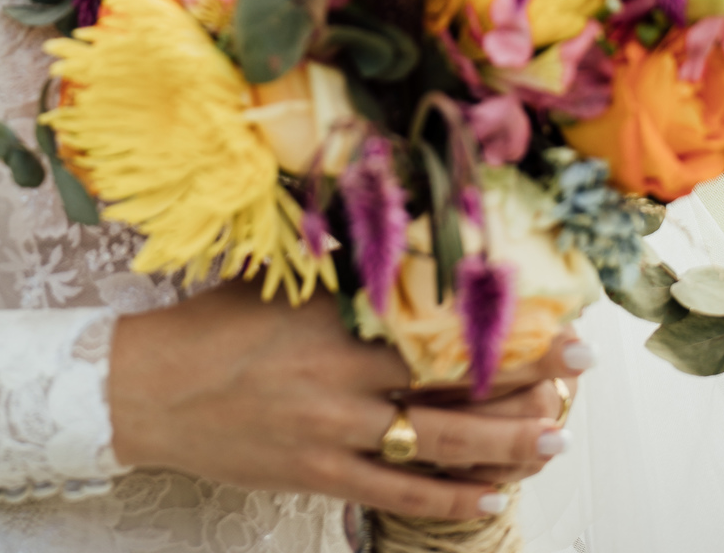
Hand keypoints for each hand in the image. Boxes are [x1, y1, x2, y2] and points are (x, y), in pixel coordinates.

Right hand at [108, 284, 586, 519]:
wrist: (148, 390)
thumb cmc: (209, 325)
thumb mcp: (275, 278)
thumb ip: (333, 263)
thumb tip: (381, 224)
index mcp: (335, 315)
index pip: (433, 319)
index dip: (495, 320)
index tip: (547, 312)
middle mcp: (342, 372)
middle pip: (451, 380)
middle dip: (523, 380)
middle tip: (575, 376)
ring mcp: (333, 429)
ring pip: (439, 441)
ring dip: (503, 443)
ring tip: (553, 438)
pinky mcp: (317, 473)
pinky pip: (398, 490)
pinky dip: (449, 498)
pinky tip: (489, 497)